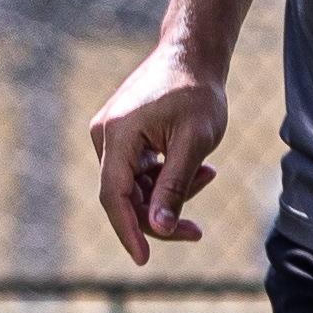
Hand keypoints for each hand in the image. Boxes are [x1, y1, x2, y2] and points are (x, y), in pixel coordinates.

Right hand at [86, 40, 229, 266]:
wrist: (192, 52)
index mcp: (117, 135)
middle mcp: (105, 136)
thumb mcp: (194, 143)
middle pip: (125, 196)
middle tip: (197, 230)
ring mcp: (110, 134)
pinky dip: (166, 177)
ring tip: (208, 174)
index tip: (144, 260)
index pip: (114, 197)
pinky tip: (199, 167)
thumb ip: (175, 187)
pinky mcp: (121, 134)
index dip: (129, 231)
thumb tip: (161, 229)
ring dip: (169, 192)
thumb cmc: (197, 93)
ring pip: (135, 186)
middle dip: (161, 215)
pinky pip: (139, 171)